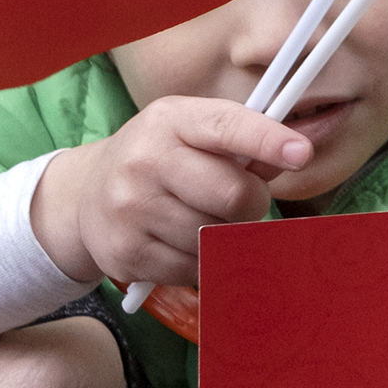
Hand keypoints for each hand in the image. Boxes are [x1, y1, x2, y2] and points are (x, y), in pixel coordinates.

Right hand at [28, 100, 305, 292]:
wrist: (86, 195)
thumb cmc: (160, 157)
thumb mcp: (192, 130)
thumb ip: (241, 140)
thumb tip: (291, 155)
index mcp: (171, 120)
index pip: (226, 126)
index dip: (267, 140)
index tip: (301, 153)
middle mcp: (145, 160)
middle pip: (231, 194)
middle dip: (252, 202)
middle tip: (244, 200)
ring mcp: (131, 209)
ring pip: (215, 237)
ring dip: (226, 234)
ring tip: (207, 218)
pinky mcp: (126, 253)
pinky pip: (192, 267)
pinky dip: (202, 259)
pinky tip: (184, 240)